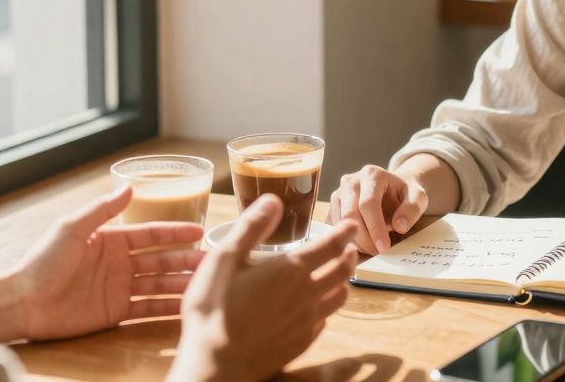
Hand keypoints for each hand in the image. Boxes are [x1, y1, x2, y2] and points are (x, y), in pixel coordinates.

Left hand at [10, 186, 205, 340]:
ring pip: (159, 283)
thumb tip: (130, 185)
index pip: (151, 234)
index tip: (200, 231)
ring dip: (182, 282)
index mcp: (111, 240)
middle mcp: (119, 263)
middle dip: (187, 259)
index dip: (175, 232)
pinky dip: (167, 308)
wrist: (23, 302)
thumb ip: (102, 209)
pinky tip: (186, 307)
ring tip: (207, 283)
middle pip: (161, 259)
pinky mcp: (116, 312)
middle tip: (213, 261)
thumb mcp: (72, 228)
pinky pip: (147, 309)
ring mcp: (119, 288)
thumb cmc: (42, 261)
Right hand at [170, 194, 357, 381]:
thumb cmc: (214, 308)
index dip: (344, 231)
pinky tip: (316, 306)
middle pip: (343, 271)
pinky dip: (327, 307)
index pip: (330, 245)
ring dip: (343, 281)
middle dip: (349, 255)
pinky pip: (324, 320)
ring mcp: (307, 321)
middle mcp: (307, 294)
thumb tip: (274, 199)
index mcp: (291, 269)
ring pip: (339, 297)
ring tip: (339, 273)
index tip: (351, 223)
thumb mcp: (224, 259)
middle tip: (349, 247)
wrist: (216, 364)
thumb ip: (251, 227)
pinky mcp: (302, 343)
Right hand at [328, 164, 427, 254]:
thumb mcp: (418, 198)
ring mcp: (338, 193)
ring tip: (372, 249)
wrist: (392, 188)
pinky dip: (345, 240)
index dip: (375, 228)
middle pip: (349, 214)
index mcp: (372, 174)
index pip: (368, 203)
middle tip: (377, 252)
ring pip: (339, 223)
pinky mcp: (333, 206)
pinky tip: (361, 246)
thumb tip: (399, 226)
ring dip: (355, 241)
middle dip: (363, 238)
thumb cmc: (404, 194)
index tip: (384, 247)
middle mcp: (351, 181)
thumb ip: (412, 209)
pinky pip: (333, 227)